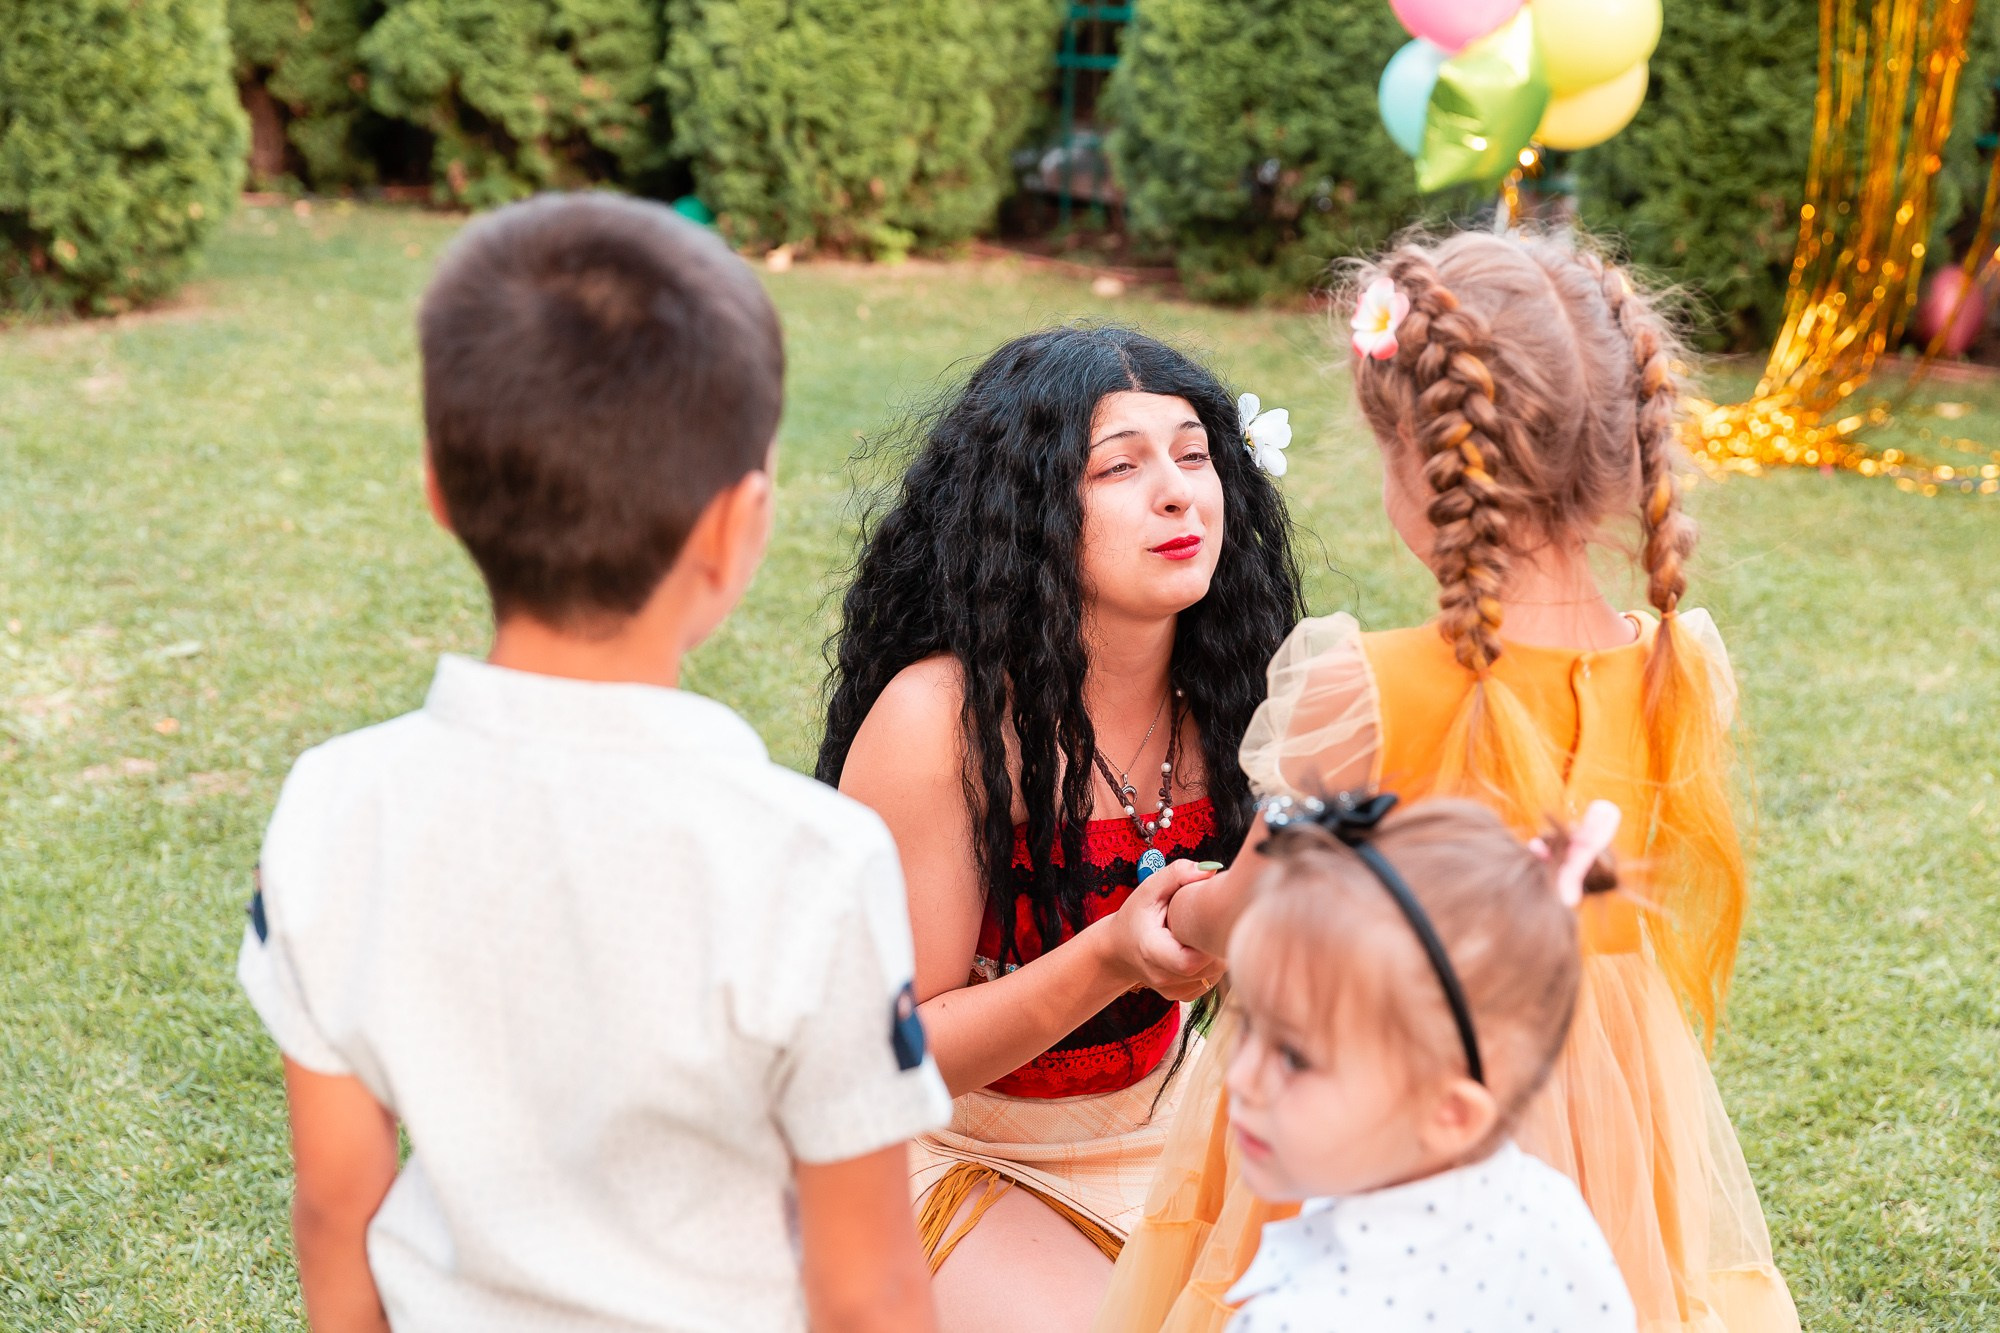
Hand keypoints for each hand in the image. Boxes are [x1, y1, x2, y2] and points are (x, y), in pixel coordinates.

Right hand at [1093, 860, 1226, 1000]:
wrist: (1117, 950)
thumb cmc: (1135, 917)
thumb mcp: (1148, 890)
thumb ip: (1176, 874)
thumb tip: (1210, 869)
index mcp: (1152, 951)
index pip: (1191, 961)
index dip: (1209, 944)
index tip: (1212, 922)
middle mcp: (1162, 976)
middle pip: (1209, 968)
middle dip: (1218, 943)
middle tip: (1217, 921)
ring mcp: (1172, 990)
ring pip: (1214, 976)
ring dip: (1217, 953)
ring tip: (1205, 933)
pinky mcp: (1181, 994)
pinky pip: (1210, 982)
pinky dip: (1211, 964)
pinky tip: (1200, 948)